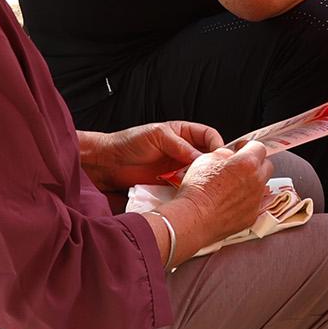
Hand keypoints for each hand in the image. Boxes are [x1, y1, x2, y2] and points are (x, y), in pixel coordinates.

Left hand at [81, 121, 222, 191]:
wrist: (107, 164)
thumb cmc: (130, 142)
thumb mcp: (157, 137)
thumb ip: (180, 146)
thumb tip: (201, 158)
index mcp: (184, 134)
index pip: (209, 136)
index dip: (217, 145)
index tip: (221, 157)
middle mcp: (183, 151)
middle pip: (207, 157)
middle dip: (213, 165)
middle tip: (214, 175)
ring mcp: (177, 169)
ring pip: (198, 174)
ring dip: (201, 180)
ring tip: (202, 186)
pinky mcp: (169, 185)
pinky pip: (185, 188)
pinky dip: (189, 191)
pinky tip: (189, 194)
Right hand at [174, 141, 274, 244]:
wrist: (193, 218)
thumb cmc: (197, 189)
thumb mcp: (207, 159)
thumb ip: (225, 154)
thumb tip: (231, 155)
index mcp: (247, 162)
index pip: (259, 147)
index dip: (248, 147)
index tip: (241, 150)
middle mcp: (257, 180)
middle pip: (266, 166)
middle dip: (255, 164)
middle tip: (240, 167)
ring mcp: (256, 199)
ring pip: (261, 186)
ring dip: (251, 183)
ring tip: (233, 187)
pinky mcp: (252, 216)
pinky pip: (255, 204)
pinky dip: (246, 201)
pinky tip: (231, 202)